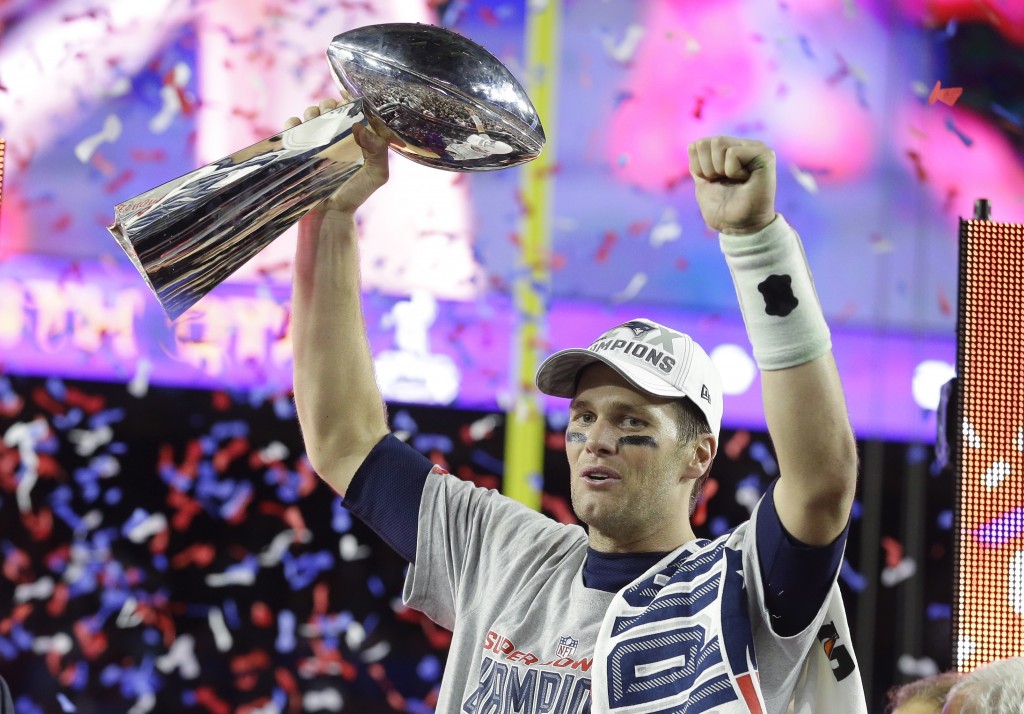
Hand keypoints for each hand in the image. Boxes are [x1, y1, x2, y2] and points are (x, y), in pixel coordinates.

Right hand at [284, 98, 391, 215]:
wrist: (330, 213)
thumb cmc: (356, 194)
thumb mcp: (377, 174)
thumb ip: (378, 150)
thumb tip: (360, 126)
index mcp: (357, 136)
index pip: (353, 108)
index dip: (351, 100)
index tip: (348, 102)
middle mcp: (337, 135)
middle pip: (330, 106)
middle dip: (329, 105)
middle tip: (330, 114)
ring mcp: (317, 140)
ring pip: (311, 112)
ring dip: (312, 111)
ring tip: (315, 122)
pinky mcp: (299, 147)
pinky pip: (293, 126)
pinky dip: (293, 122)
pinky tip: (298, 127)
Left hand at [688, 136, 776, 234]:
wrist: (738, 228)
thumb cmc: (723, 210)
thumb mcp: (703, 183)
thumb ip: (698, 163)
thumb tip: (693, 145)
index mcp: (728, 150)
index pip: (698, 145)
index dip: (698, 167)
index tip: (712, 182)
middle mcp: (742, 145)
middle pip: (706, 142)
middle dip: (707, 169)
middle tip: (723, 182)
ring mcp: (755, 148)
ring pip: (718, 143)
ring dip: (719, 169)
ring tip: (734, 181)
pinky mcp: (765, 155)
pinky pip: (733, 153)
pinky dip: (732, 171)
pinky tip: (745, 180)